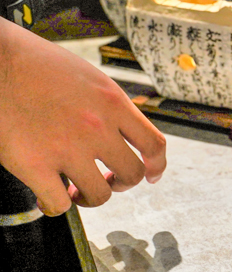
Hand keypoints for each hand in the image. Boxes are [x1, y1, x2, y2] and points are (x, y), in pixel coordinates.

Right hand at [0, 22, 165, 215]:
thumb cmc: (36, 64)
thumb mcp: (90, 78)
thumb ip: (110, 106)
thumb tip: (122, 131)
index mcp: (114, 103)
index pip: (154, 144)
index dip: (157, 166)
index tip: (152, 175)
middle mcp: (97, 127)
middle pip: (132, 173)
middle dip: (123, 183)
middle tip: (108, 181)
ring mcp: (67, 148)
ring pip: (99, 195)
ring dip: (90, 198)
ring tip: (76, 192)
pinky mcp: (34, 164)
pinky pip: (58, 204)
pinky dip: (56, 207)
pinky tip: (48, 197)